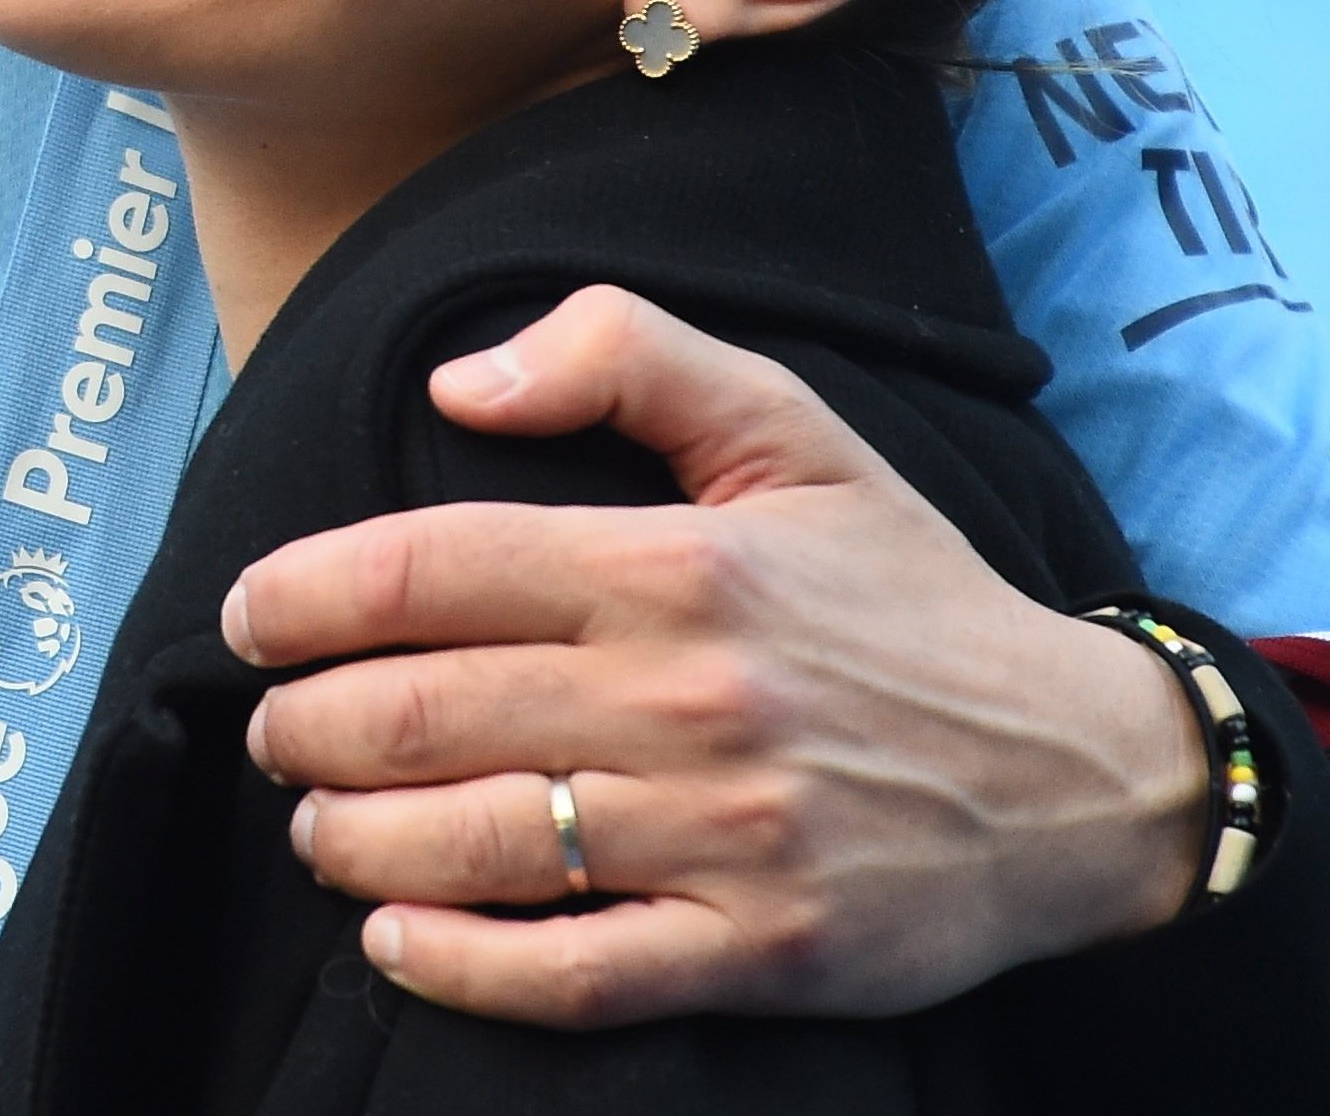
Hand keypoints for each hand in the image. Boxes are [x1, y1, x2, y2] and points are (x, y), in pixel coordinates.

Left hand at [221, 285, 1203, 1027]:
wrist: (1079, 772)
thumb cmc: (907, 589)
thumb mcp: (789, 425)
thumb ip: (623, 354)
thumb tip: (462, 377)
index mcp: (676, 563)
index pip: (434, 568)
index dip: (308, 593)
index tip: (249, 612)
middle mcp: (686, 697)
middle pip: (425, 713)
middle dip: (307, 724)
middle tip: (270, 727)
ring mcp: (720, 834)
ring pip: (474, 844)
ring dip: (352, 839)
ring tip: (313, 823)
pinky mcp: (754, 951)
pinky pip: (571, 975)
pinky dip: (459, 966)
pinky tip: (394, 942)